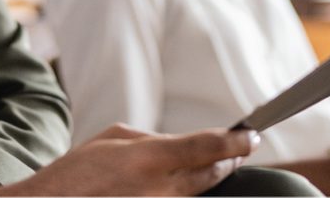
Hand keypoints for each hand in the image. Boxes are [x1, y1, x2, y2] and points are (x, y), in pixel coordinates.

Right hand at [0, 124, 256, 195]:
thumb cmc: (76, 173)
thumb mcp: (112, 139)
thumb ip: (152, 139)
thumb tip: (182, 144)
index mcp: (148, 158)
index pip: (207, 147)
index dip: (236, 142)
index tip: (252, 136)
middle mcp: (158, 189)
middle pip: (212, 175)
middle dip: (230, 160)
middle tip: (242, 149)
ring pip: (199, 194)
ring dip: (211, 177)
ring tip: (221, 163)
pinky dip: (187, 193)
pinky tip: (183, 184)